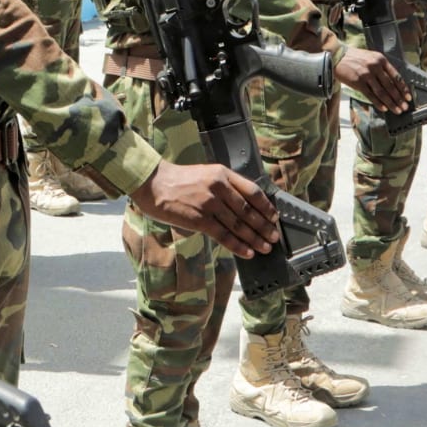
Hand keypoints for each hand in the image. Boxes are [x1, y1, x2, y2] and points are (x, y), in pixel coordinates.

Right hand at [129, 161, 280, 257]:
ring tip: (265, 247)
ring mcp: (209, 204)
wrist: (152, 184)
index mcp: (222, 174)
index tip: (274, 217)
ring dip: (254, 239)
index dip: (266, 206)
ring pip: (239, 225)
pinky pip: (224, 235)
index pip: (252, 191)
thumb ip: (224, 185)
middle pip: (248, 211)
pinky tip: (247, 252)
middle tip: (273, 237)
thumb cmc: (177, 180)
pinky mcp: (199, 220)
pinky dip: (238, 246)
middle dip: (264, 226)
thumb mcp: (205, 173)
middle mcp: (219, 188)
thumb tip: (244, 205)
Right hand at [335, 46, 411, 114]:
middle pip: (390, 86)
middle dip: (399, 98)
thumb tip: (392, 83)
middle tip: (405, 107)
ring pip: (382, 92)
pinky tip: (384, 108)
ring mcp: (366, 75)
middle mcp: (375, 67)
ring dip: (391, 103)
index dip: (403, 88)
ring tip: (397, 110)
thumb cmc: (355, 57)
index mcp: (381, 60)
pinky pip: (370, 95)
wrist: (337, 56)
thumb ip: (381, 67)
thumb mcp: (371, 57)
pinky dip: (378, 103)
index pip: (396, 76)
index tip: (408, 97)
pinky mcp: (358, 82)